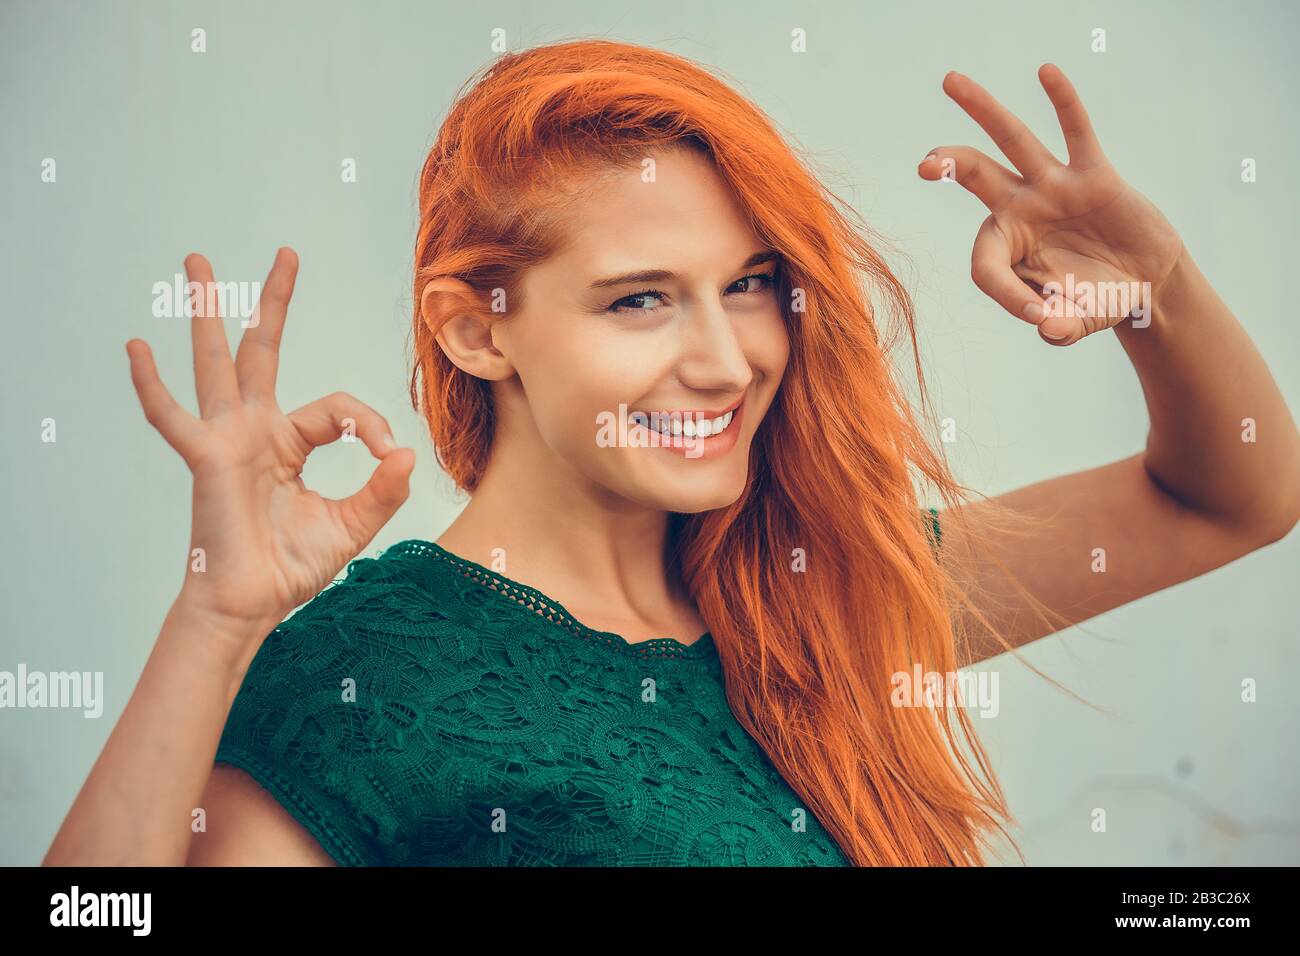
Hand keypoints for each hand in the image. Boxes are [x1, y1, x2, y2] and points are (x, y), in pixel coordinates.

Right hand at [126, 248, 414, 639]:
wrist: (253, 604)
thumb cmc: (293, 565)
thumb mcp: (352, 524)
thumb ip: (381, 490)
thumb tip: (405, 454)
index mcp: (290, 442)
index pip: (337, 408)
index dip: (369, 423)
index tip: (389, 455)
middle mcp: (256, 430)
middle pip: (265, 351)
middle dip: (273, 303)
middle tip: (287, 253)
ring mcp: (228, 440)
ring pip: (219, 363)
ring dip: (209, 312)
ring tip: (198, 262)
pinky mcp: (206, 460)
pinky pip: (172, 418)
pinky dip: (152, 386)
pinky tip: (136, 347)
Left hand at [919, 64, 1185, 344]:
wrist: (1146, 284)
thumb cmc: (1098, 303)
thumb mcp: (1078, 323)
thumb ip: (1062, 328)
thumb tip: (1048, 329)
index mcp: (1005, 251)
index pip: (986, 265)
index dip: (1008, 295)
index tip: (1042, 318)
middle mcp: (1021, 211)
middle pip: (975, 177)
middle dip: (948, 166)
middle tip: (924, 165)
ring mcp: (1053, 188)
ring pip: (1013, 142)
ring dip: (983, 111)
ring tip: (950, 81)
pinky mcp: (1093, 175)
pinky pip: (1076, 133)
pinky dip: (1064, 103)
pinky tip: (1046, 71)